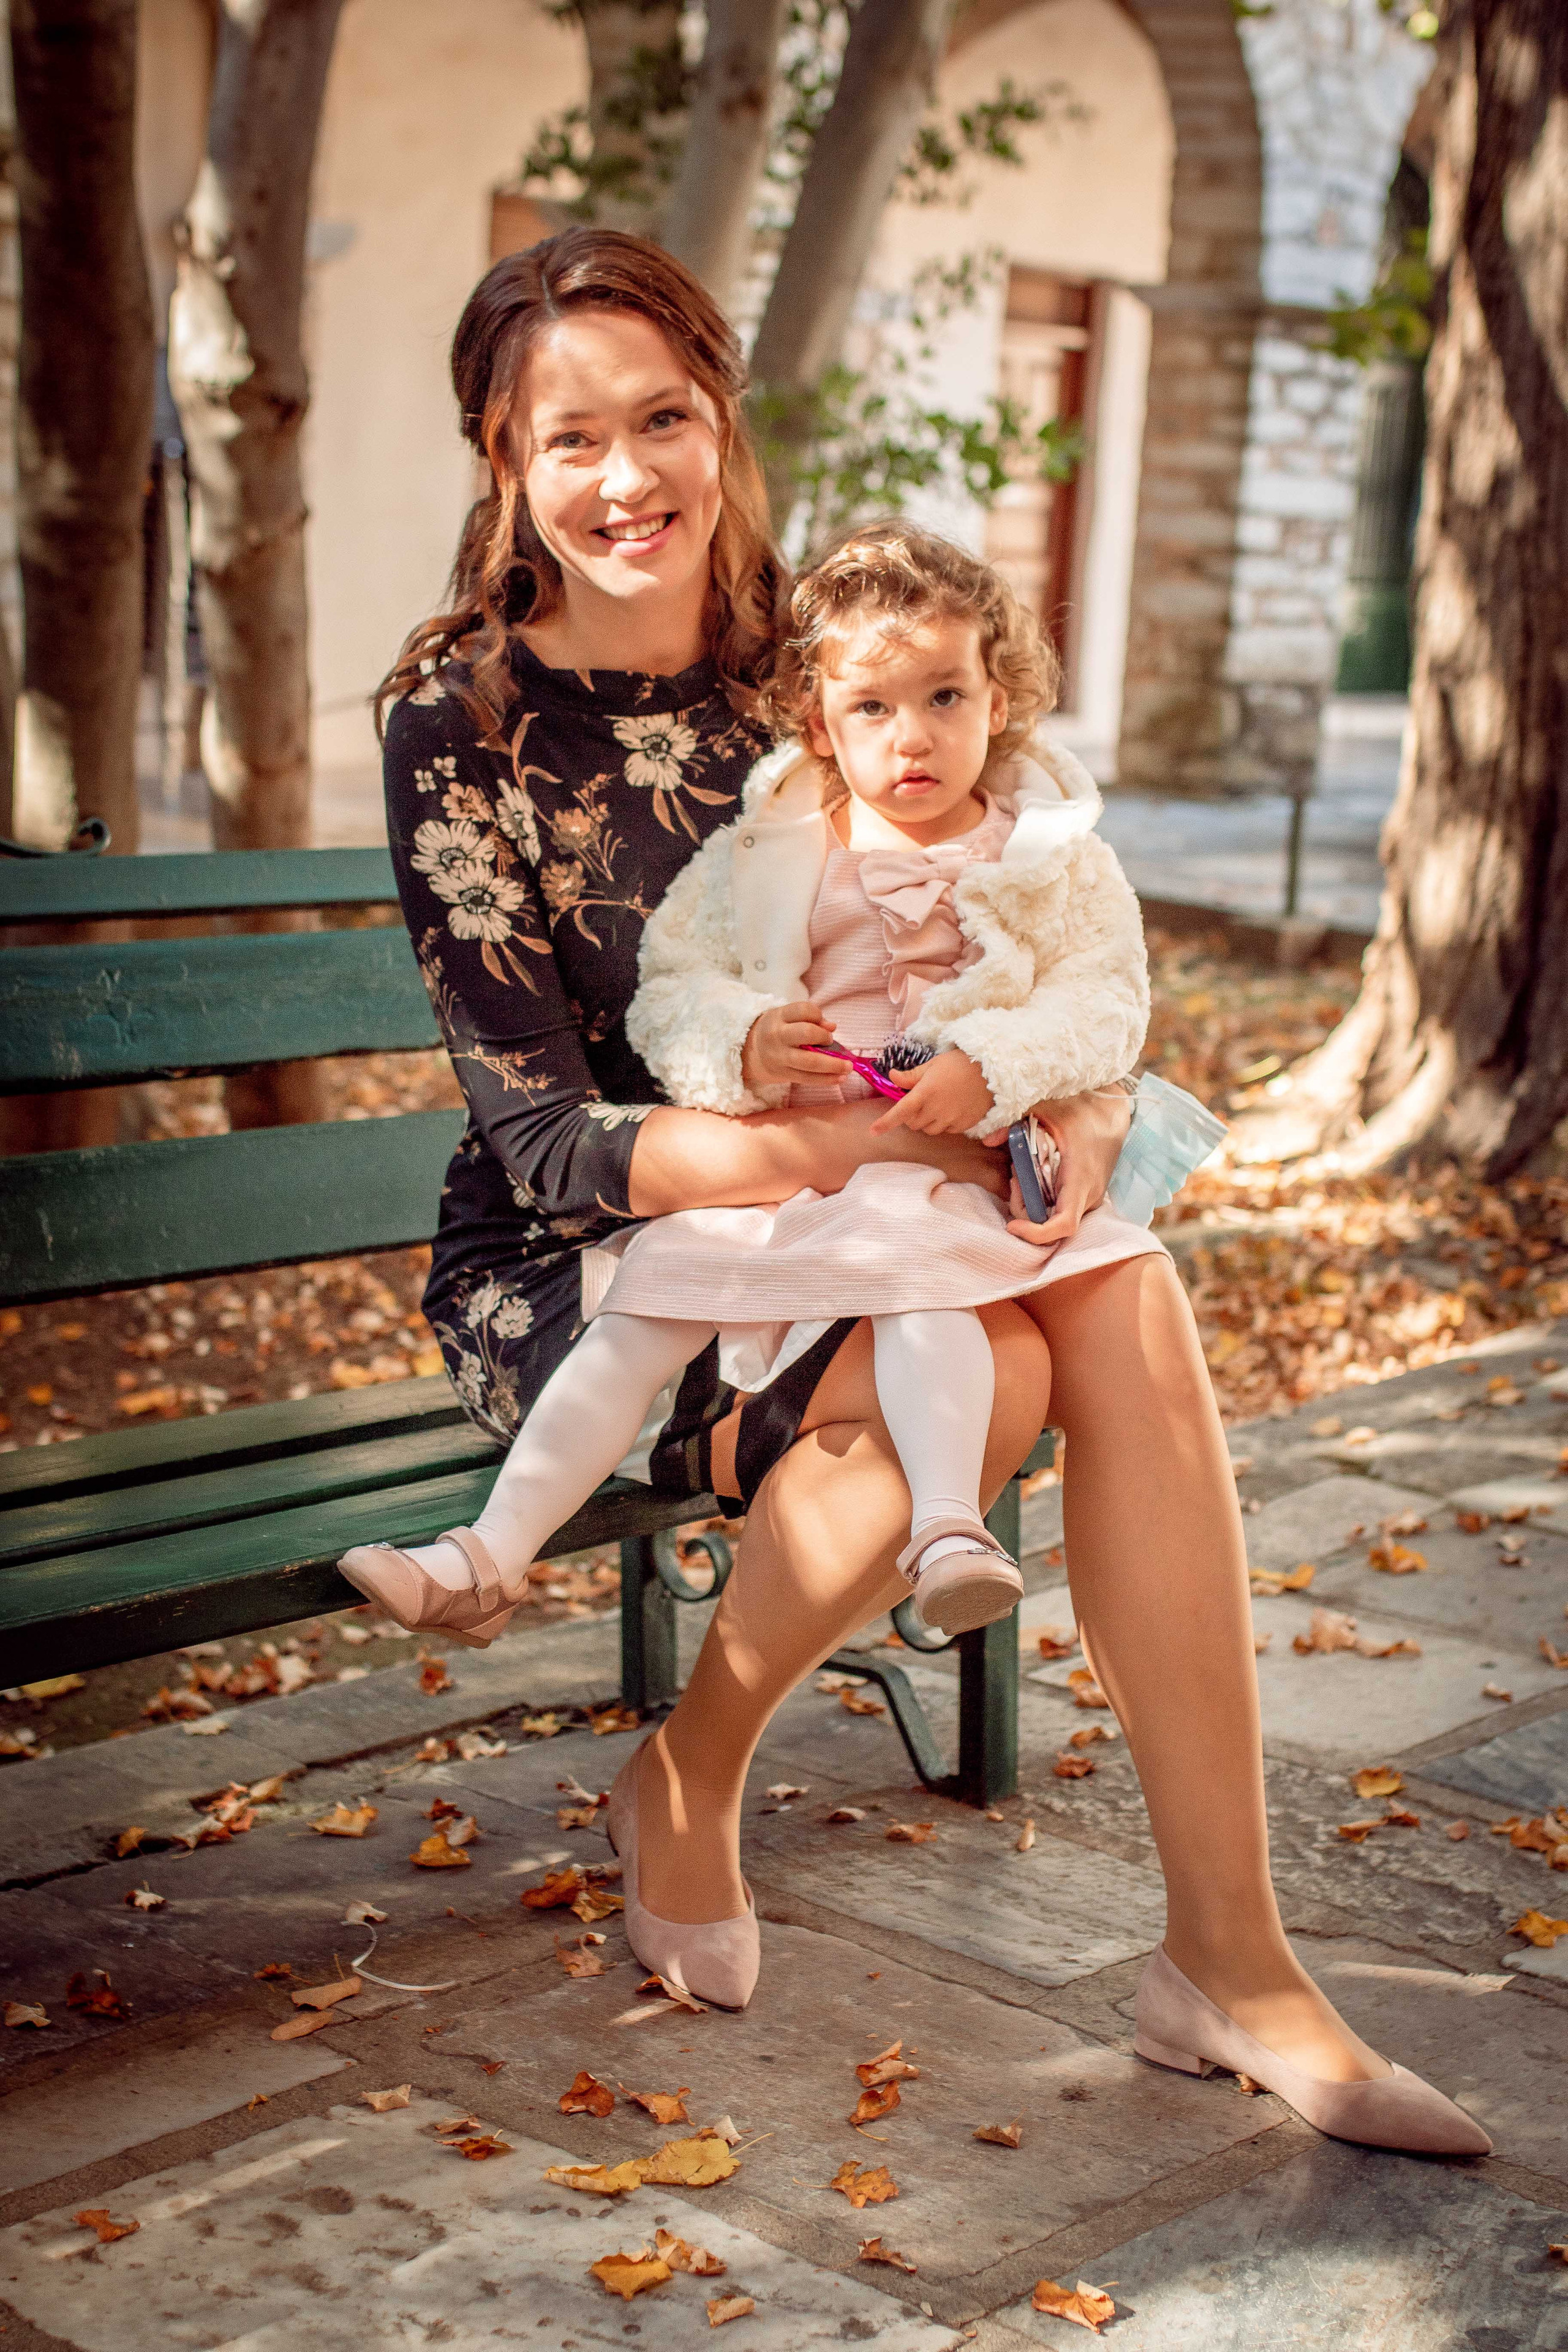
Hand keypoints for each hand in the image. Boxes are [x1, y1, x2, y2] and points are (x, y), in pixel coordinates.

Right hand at [741, 1000, 835, 1092]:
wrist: (750, 1052)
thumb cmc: (778, 1031)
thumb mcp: (788, 1018)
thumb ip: (810, 1019)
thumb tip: (832, 1026)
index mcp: (779, 1016)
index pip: (803, 1010)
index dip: (819, 1016)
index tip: (824, 1025)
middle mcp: (777, 1035)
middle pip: (806, 1033)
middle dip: (825, 1038)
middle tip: (832, 1042)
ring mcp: (779, 1057)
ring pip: (810, 1062)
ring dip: (833, 1065)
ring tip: (847, 1068)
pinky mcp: (783, 1074)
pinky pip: (808, 1079)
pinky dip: (826, 1079)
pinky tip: (839, 1078)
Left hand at [869, 1048, 994, 1137]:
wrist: (991, 1070)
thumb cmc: (959, 1063)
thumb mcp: (933, 1065)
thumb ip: (911, 1076)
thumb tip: (892, 1076)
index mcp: (925, 1092)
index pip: (900, 1112)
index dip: (885, 1123)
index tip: (873, 1131)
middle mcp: (936, 1109)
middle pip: (914, 1124)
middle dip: (912, 1116)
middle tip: (921, 1101)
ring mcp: (951, 1119)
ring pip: (929, 1130)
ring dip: (927, 1121)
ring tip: (938, 1104)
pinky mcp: (964, 1125)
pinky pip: (947, 1131)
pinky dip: (944, 1123)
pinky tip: (951, 1108)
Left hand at [996, 1083, 1132, 1246]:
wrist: (1111, 1111)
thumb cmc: (1081, 1108)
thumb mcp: (1045, 1110)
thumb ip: (1014, 1125)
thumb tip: (987, 1139)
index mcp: (1080, 1178)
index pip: (1064, 1224)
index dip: (1036, 1233)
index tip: (1012, 1226)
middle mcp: (1088, 1195)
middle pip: (1052, 1226)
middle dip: (1024, 1211)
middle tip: (1013, 1179)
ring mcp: (1090, 1197)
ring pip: (1055, 1219)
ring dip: (1031, 1205)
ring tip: (1020, 1174)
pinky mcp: (1087, 1194)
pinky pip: (1061, 1209)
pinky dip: (1042, 1200)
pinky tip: (1033, 1176)